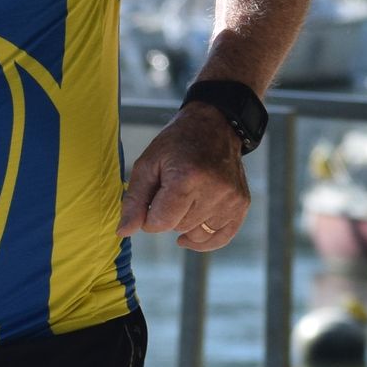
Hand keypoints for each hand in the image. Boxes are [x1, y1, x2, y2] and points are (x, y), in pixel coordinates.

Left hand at [119, 105, 250, 250]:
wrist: (215, 126)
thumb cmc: (177, 144)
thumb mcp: (147, 164)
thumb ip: (134, 200)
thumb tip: (125, 232)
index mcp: (186, 178)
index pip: (160, 223)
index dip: (149, 217)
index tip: (152, 200)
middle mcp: (213, 190)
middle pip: (178, 227)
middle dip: (169, 216)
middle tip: (172, 191)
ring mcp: (231, 198)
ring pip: (198, 234)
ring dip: (186, 224)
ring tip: (187, 199)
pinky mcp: (242, 204)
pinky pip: (221, 238)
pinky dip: (204, 240)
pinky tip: (190, 235)